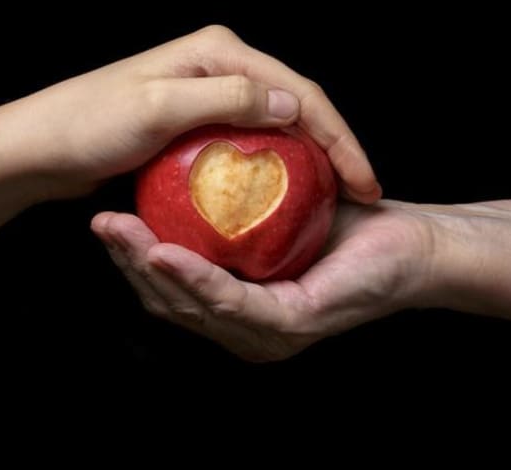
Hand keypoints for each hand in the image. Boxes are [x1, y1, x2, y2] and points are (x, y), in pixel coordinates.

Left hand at [0, 25, 379, 200]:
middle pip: (296, 105)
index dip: (338, 137)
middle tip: (364, 190)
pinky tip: (293, 192)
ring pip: (279, 125)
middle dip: (335, 146)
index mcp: (219, 51)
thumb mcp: (158, 110)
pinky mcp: (199, 122)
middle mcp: (221, 66)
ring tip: (341, 194)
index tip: (364, 181)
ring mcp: (210, 94)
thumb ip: (229, 100)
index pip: (298, 91)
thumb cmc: (88, 124)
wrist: (40, 145)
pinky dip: (278, 166)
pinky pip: (252, 143)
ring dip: (313, 157)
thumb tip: (294, 108)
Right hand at [91, 201, 435, 361]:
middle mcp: (247, 332)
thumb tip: (180, 173)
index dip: (132, 259)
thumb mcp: (273, 211)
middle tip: (99, 222)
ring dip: (148, 269)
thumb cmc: (344, 224)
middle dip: (128, 263)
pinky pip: (232, 301)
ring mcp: (267, 336)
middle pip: (171, 302)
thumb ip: (229, 211)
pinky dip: (195, 278)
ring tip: (117, 232)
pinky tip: (164, 254)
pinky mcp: (290, 327)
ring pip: (192, 305)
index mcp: (240, 311)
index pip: (172, 291)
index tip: (106, 219)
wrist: (410, 242)